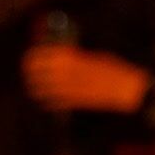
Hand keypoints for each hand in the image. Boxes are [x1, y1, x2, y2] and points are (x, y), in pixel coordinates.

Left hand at [24, 44, 151, 112]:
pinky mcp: (70, 102)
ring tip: (35, 86)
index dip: (30, 57)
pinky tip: (46, 98)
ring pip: (36, 88)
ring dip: (34, 86)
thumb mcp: (91, 54)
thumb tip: (54, 52)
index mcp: (66, 56)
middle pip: (31, 71)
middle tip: (30, 72)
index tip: (30, 58)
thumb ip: (71, 54)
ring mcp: (65, 88)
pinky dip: (45, 99)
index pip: (34, 55)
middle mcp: (61, 71)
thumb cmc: (112, 68)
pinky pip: (49, 101)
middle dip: (29, 71)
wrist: (125, 88)